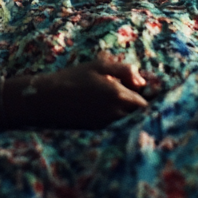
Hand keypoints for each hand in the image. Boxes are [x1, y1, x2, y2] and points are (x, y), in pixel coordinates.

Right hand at [8, 55, 148, 128]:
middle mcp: (115, 112)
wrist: (47, 100)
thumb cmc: (72, 78)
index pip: (145, 104)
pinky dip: (120, 124)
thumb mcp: (98, 66)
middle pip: (140, 117)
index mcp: (118, 94)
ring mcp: (106, 124)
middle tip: (142, 104)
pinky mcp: (98, 131)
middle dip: (143, 112)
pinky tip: (113, 115)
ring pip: (129, 124)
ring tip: (128, 109)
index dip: (150, 100)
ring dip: (132, 118)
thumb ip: (124, 70)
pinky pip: (117, 129)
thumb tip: (143, 82)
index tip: (150, 96)